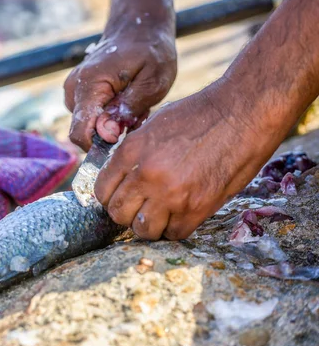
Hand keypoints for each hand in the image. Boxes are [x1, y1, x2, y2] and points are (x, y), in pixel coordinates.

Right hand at [64, 24, 176, 150]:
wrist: (139, 28)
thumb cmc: (150, 51)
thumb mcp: (153, 79)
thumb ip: (130, 107)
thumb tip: (107, 134)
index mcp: (89, 85)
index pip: (79, 133)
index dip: (101, 145)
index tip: (124, 137)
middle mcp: (73, 90)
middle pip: (85, 132)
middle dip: (112, 132)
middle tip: (137, 113)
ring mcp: (73, 92)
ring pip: (89, 127)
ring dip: (113, 125)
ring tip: (134, 105)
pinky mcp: (78, 95)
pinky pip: (91, 118)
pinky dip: (110, 117)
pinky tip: (126, 102)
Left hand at [94, 79, 284, 240]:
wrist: (243, 112)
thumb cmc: (200, 114)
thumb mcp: (154, 126)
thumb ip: (134, 154)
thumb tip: (121, 178)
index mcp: (132, 150)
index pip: (102, 191)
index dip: (110, 198)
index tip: (121, 198)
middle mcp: (146, 174)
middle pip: (118, 213)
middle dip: (126, 214)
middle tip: (140, 208)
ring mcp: (171, 193)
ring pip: (143, 229)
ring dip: (149, 225)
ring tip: (160, 214)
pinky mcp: (197, 208)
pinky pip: (174, 233)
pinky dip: (175, 228)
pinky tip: (181, 214)